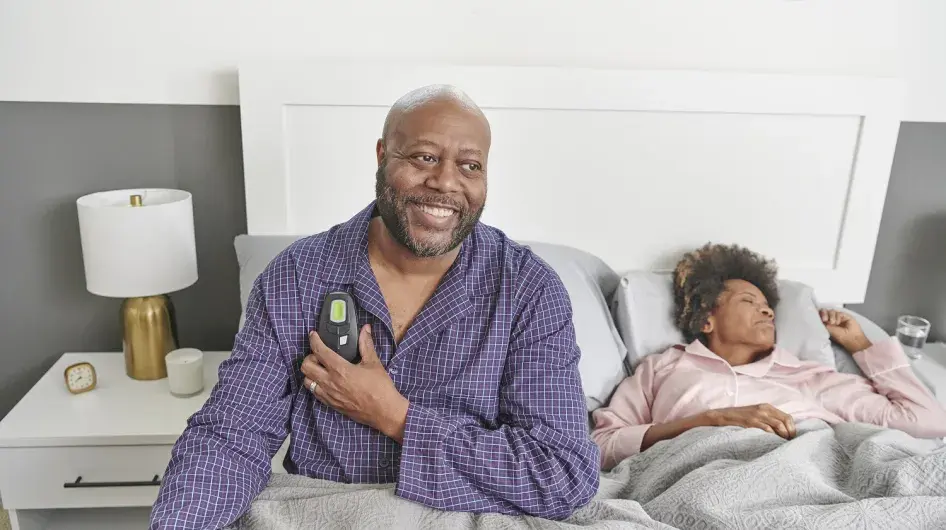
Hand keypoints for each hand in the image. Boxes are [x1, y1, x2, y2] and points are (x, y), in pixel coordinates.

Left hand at [301, 325, 408, 442]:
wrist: (384, 412)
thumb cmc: (380, 388)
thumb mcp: (373, 363)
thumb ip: (366, 344)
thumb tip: (365, 329)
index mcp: (340, 370)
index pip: (319, 351)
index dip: (314, 340)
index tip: (313, 335)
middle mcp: (330, 382)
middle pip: (306, 367)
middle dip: (309, 357)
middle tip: (319, 354)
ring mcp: (329, 395)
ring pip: (307, 381)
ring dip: (310, 372)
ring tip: (321, 368)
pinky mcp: (331, 404)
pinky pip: (314, 392)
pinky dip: (315, 384)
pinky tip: (326, 381)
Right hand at [700, 404, 795, 439]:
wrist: (722, 416)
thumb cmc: (740, 418)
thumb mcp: (756, 414)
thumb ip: (768, 419)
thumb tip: (783, 431)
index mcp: (767, 407)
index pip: (788, 417)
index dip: (792, 428)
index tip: (791, 438)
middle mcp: (764, 409)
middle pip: (786, 421)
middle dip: (790, 433)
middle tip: (789, 442)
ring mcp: (758, 416)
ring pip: (779, 426)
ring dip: (783, 436)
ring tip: (782, 444)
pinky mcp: (751, 423)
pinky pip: (767, 430)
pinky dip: (772, 437)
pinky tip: (772, 443)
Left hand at [820, 309, 871, 352]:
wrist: (852, 338)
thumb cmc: (842, 337)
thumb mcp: (829, 331)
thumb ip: (824, 324)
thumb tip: (819, 318)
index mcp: (827, 323)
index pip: (821, 315)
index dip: (819, 314)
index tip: (818, 317)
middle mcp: (832, 319)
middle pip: (826, 311)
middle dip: (824, 313)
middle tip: (825, 319)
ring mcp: (838, 317)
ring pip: (831, 311)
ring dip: (831, 316)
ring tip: (834, 323)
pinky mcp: (845, 316)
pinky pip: (839, 313)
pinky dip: (837, 317)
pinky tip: (838, 323)